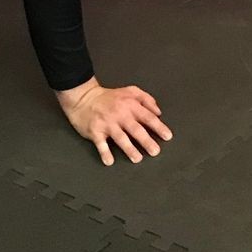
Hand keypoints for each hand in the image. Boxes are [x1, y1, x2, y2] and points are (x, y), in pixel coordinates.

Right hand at [56, 78, 171, 167]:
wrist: (84, 98)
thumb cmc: (110, 97)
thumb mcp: (130, 91)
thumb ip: (146, 99)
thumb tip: (158, 112)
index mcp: (131, 105)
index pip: (147, 117)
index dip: (158, 127)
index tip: (167, 136)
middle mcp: (120, 115)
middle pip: (136, 129)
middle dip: (146, 141)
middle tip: (155, 151)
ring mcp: (107, 124)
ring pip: (120, 138)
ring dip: (129, 149)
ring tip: (138, 158)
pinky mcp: (95, 131)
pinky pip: (100, 143)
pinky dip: (104, 152)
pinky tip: (109, 161)